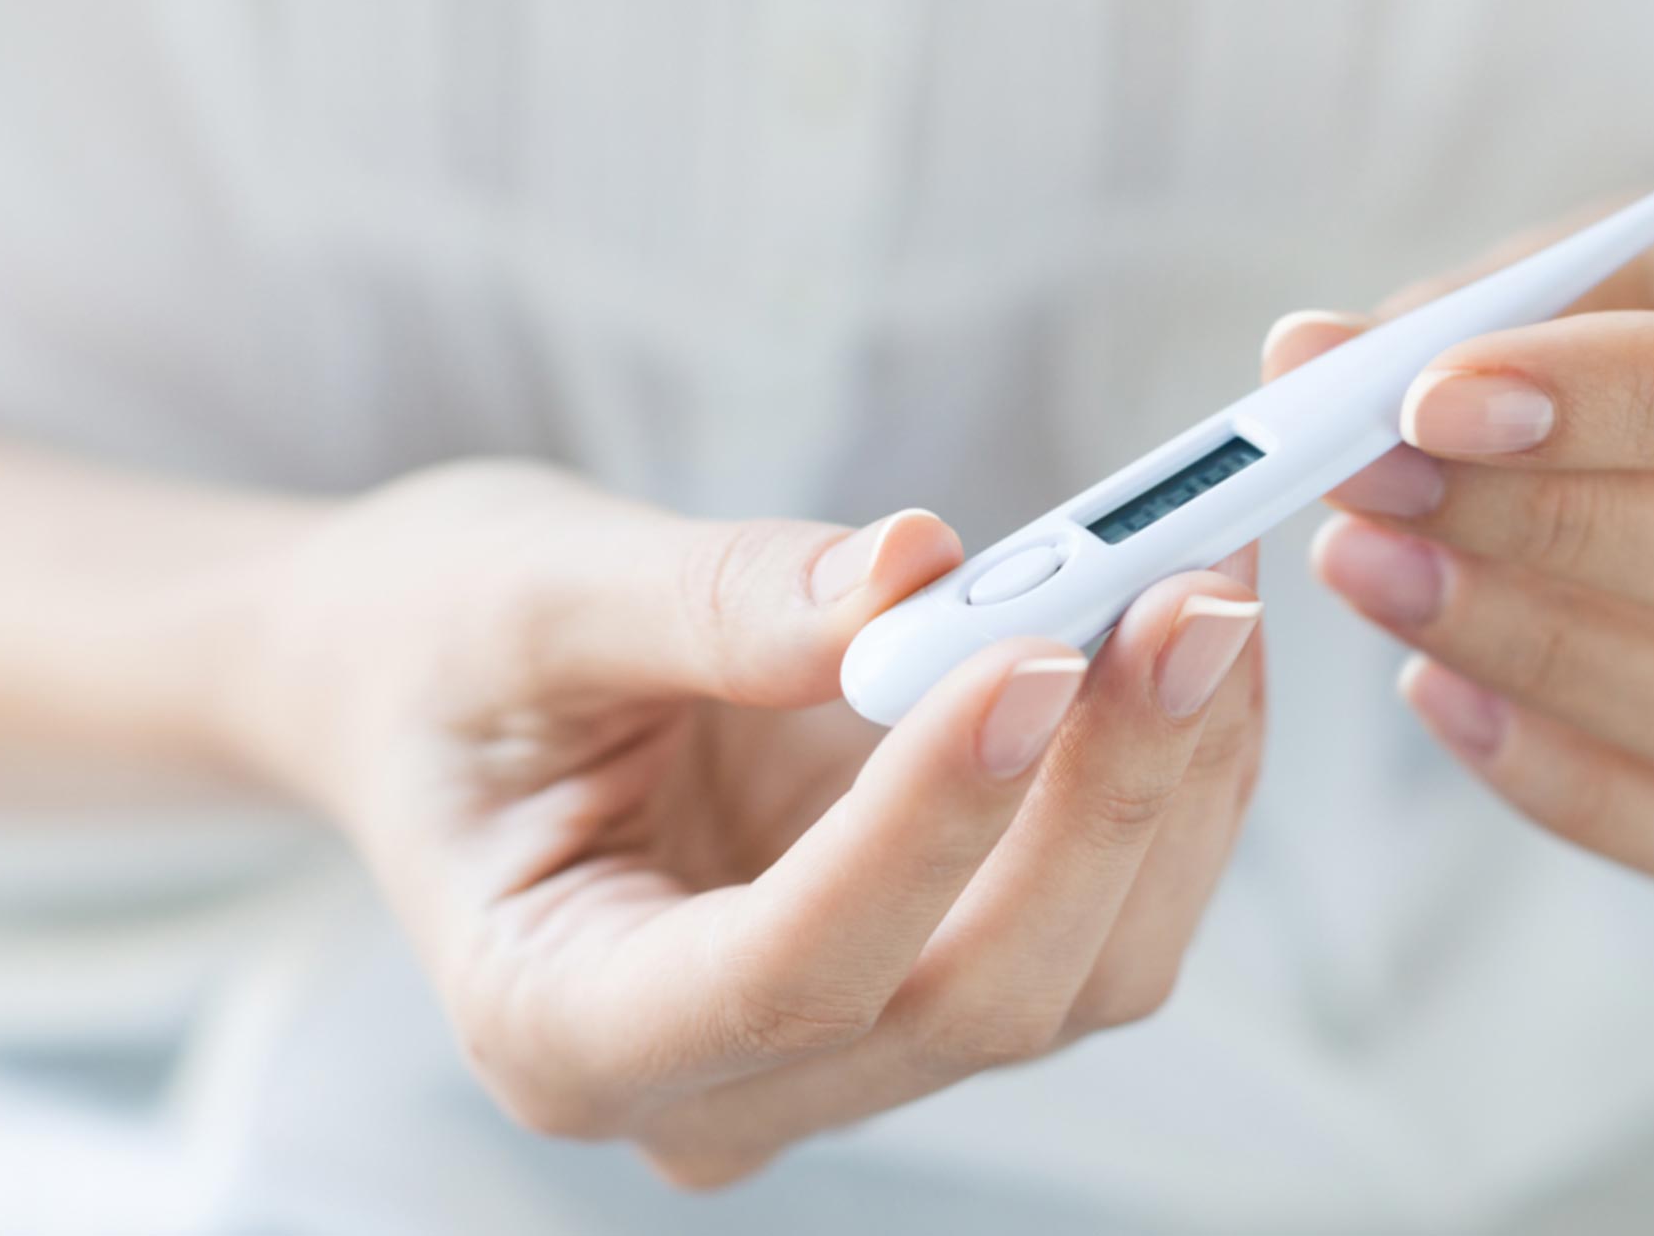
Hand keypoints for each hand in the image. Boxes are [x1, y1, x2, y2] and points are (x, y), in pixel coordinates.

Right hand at [232, 462, 1264, 1185]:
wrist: (444, 689)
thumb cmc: (448, 651)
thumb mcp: (533, 599)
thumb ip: (718, 600)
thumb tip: (921, 570)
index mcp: (567, 1023)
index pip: (791, 975)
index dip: (930, 824)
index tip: (1039, 650)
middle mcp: (725, 1083)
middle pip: (974, 998)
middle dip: (1105, 794)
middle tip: (1189, 595)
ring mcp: (846, 1051)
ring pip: (1076, 975)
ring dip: (1173, 783)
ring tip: (1208, 587)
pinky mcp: (935, 976)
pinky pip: (1102, 916)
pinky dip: (1174, 781)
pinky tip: (1195, 645)